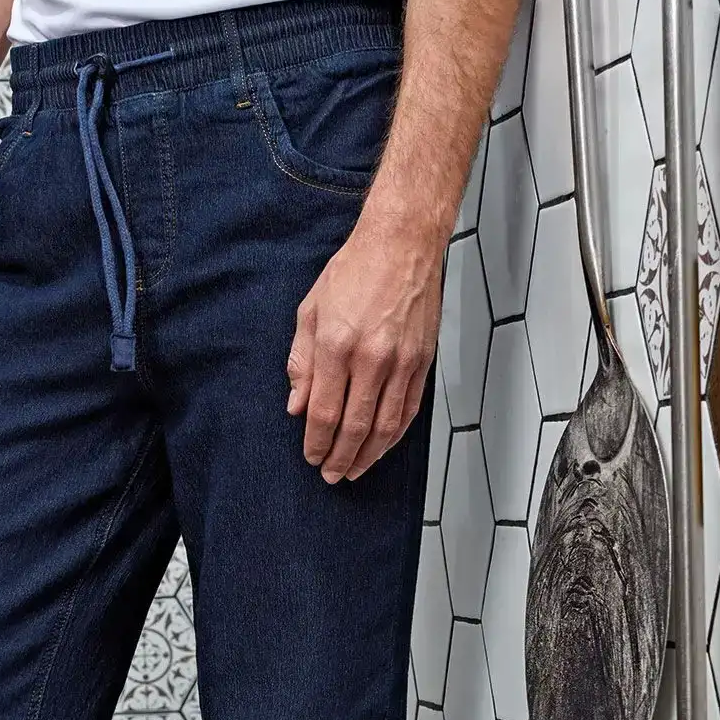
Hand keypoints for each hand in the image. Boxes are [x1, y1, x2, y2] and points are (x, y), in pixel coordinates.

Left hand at [287, 196, 443, 481]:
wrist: (402, 244)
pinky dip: (395, 435)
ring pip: (385, 425)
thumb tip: (296, 406)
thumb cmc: (354, 271)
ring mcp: (401, 361)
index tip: (311, 456)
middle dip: (340, 457)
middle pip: (354, 426)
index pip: (324, 411)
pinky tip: (382, 447)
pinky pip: (409, 409)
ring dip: (368, 455)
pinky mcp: (422, 360)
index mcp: (337, 345)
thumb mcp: (310, 311)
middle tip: (331, 475)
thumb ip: (301, 362)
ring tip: (354, 471)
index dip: (316, 442)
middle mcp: (371, 357)